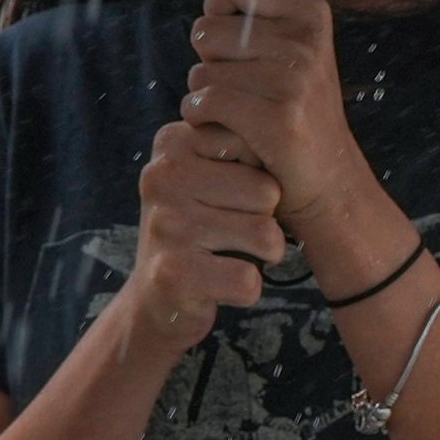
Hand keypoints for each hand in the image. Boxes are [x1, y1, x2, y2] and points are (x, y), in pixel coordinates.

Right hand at [114, 120, 284, 353]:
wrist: (156, 297)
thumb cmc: (199, 228)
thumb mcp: (210, 175)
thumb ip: (240, 148)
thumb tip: (283, 144)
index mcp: (173, 142)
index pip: (255, 146)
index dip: (261, 179)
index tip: (233, 196)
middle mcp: (162, 176)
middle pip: (266, 191)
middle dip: (266, 218)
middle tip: (233, 231)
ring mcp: (164, 224)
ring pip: (265, 234)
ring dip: (262, 255)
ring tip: (232, 255)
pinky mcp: (172, 272)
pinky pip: (249, 280)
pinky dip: (246, 291)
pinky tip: (219, 284)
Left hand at [181, 0, 381, 229]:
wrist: (327, 182)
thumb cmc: (294, 107)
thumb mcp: (291, 42)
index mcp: (309, 10)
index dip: (219, 12)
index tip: (238, 39)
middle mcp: (307, 37)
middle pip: (205, 29)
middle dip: (210, 64)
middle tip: (248, 89)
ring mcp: (295, 77)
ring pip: (200, 71)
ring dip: (208, 98)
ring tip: (245, 115)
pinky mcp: (277, 118)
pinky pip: (203, 102)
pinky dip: (205, 122)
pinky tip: (233, 133)